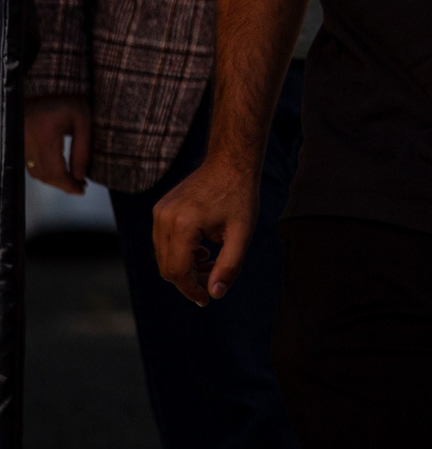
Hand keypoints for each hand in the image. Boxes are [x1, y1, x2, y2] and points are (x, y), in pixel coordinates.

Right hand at [25, 95, 91, 195]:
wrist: (43, 87)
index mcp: (46, 137)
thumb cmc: (65, 99)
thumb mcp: (82, 119)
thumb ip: (82, 148)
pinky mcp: (20, 144)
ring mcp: (22, 144)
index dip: (69, 185)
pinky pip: (31, 166)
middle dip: (63, 185)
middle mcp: (29, 143)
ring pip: (36, 173)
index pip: (56, 172)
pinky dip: (45, 173)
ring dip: (54, 181)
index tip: (81, 190)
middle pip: (45, 176)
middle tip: (80, 187)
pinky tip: (60, 171)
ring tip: (73, 180)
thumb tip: (80, 175)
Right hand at [153, 160, 258, 304]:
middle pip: (168, 266)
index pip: (178, 271)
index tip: (207, 300)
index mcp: (183, 225)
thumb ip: (230, 265)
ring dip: (185, 267)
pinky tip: (202, 249)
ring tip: (211, 261)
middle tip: (213, 279)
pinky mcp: (159, 209)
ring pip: (164, 256)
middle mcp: (164, 219)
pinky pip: (163, 242)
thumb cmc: (240, 196)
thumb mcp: (242, 233)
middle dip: (189, 280)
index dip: (192, 290)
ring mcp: (159, 213)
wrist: (230, 163)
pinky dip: (179, 252)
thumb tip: (215, 294)